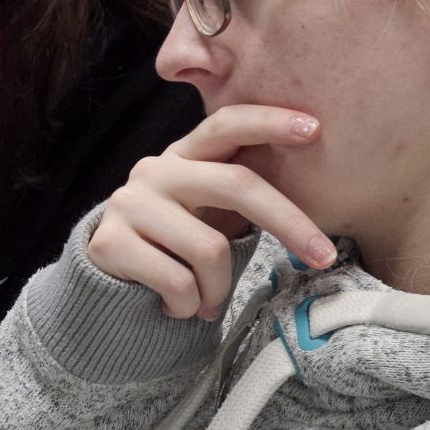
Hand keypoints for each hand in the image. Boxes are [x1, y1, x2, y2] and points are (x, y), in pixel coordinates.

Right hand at [86, 104, 337, 319]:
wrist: (105, 281)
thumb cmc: (171, 246)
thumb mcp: (204, 210)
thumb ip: (237, 192)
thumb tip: (315, 196)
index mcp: (183, 155)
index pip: (226, 123)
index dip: (269, 121)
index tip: (314, 129)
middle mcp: (155, 170)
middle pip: (236, 185)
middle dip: (290, 223)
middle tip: (323, 257)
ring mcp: (129, 204)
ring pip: (210, 250)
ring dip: (219, 289)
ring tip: (206, 301)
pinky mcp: (110, 243)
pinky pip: (178, 283)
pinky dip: (188, 306)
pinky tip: (176, 307)